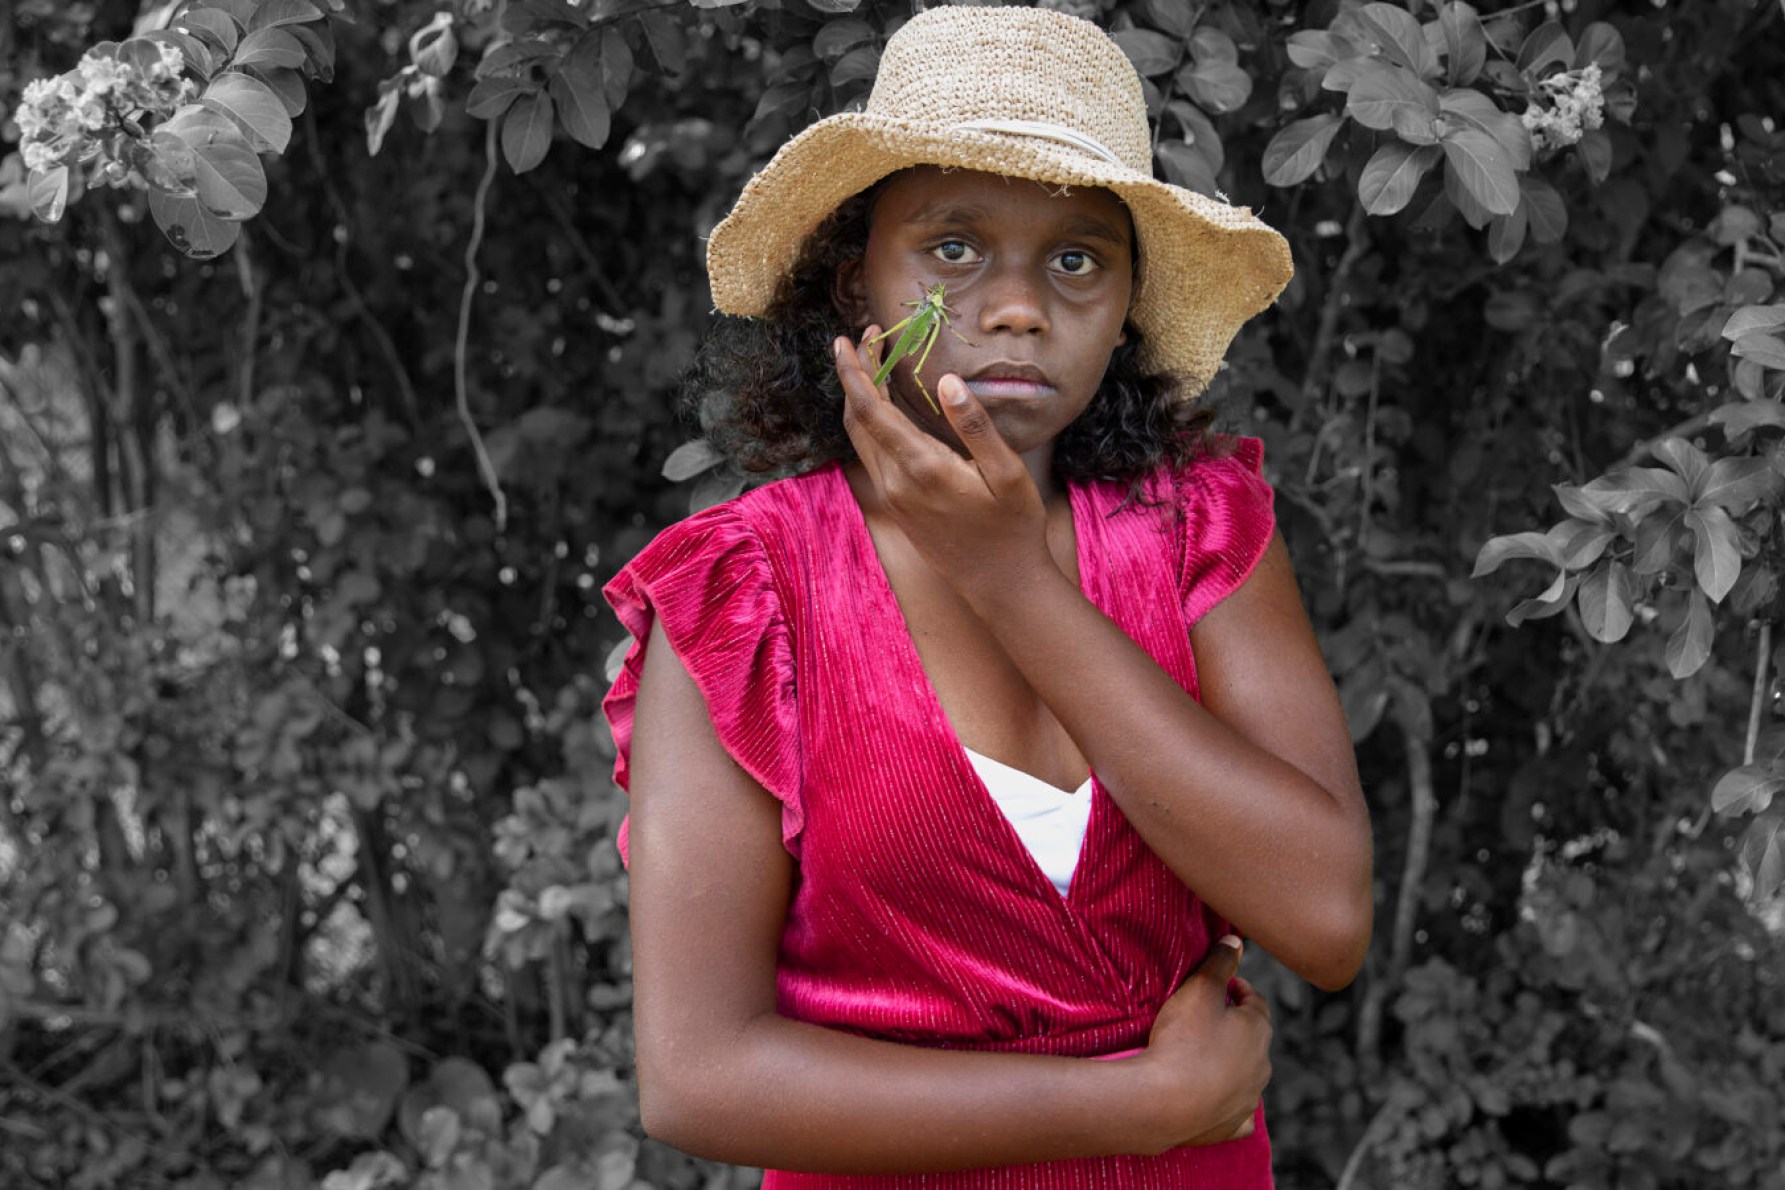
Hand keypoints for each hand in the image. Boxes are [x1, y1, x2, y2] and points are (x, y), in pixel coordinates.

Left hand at [833, 329, 1050, 603]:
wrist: (1000, 585)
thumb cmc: (1013, 527)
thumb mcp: (1007, 473)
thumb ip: (975, 426)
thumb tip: (947, 382)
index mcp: (920, 467)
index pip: (870, 409)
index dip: (854, 371)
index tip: (846, 340)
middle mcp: (895, 482)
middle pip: (857, 418)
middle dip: (856, 374)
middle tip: (868, 338)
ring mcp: (892, 496)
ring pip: (861, 438)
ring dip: (861, 398)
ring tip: (875, 364)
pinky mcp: (897, 506)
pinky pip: (872, 455)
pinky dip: (871, 423)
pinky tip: (888, 408)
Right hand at [1136, 936, 1271, 1150]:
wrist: (1164, 1102)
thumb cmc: (1183, 1041)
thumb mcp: (1199, 989)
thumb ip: (1219, 963)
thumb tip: (1236, 940)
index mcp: (1258, 1031)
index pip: (1255, 1002)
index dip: (1238, 990)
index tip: (1221, 986)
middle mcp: (1262, 1066)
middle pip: (1253, 1039)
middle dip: (1234, 1027)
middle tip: (1206, 1018)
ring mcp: (1248, 1099)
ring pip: (1246, 1075)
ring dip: (1231, 1063)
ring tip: (1201, 1055)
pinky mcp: (1231, 1126)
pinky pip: (1237, 1113)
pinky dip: (1229, 1103)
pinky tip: (1214, 1099)